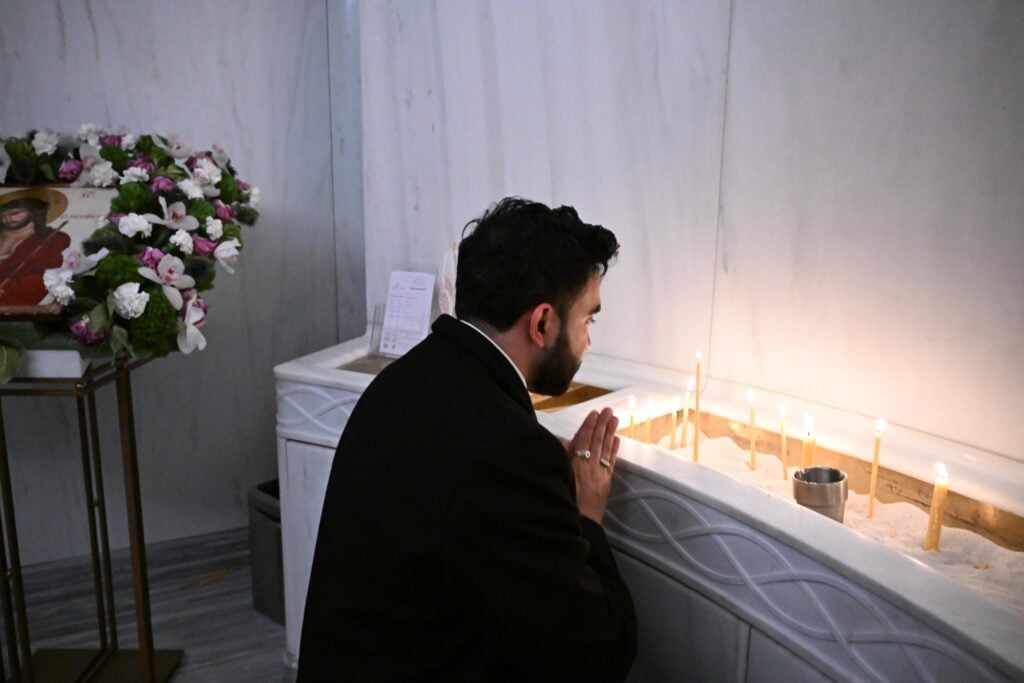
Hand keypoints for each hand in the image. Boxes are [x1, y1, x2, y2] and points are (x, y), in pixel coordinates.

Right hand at [566, 407, 619, 523]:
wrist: (579, 527)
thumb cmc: (564, 503)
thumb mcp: (558, 479)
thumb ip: (561, 458)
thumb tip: (564, 441)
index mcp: (576, 466)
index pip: (584, 441)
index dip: (589, 426)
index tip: (593, 414)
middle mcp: (590, 468)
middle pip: (597, 442)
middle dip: (602, 425)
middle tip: (608, 411)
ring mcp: (600, 476)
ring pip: (606, 450)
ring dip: (610, 433)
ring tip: (614, 420)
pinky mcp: (605, 484)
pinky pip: (611, 463)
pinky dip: (614, 451)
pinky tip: (617, 441)